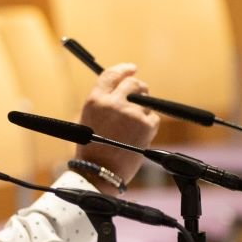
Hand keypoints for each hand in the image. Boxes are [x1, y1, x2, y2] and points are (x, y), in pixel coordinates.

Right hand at [75, 63, 160, 186]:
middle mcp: (113, 103)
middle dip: (138, 89)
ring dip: (143, 110)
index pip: (111, 74)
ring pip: (146, 101)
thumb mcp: (88, 119)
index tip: (132, 68)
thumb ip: (104, 101)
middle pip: (133, 84)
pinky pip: (153, 117)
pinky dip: (148, 125)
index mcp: (95, 100)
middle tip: (138, 98)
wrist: (100, 172)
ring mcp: (131, 114)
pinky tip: (136, 137)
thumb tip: (125, 87)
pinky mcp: (146, 125)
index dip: (124, 69)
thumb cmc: (92, 149)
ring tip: (131, 128)